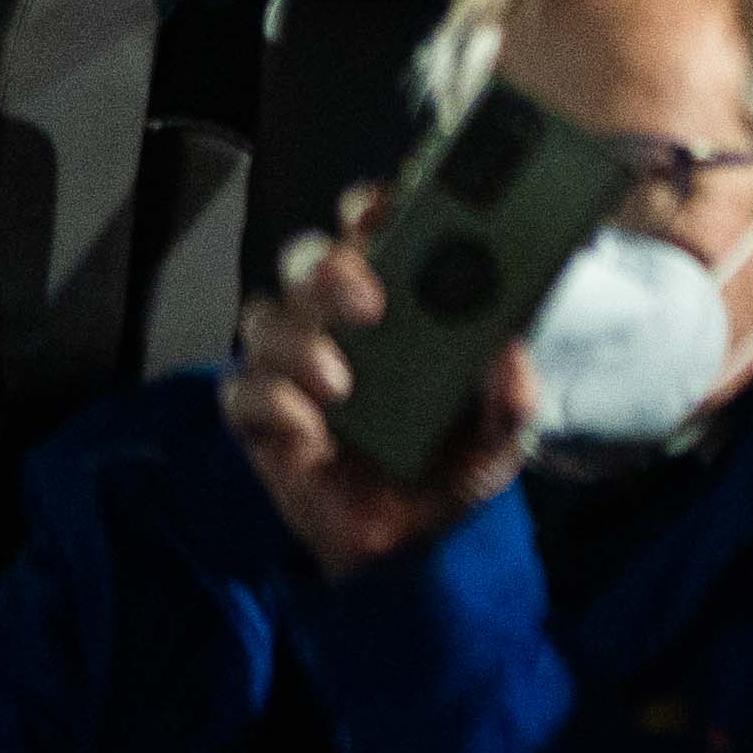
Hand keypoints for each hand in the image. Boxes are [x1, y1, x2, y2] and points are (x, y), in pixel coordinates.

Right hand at [218, 212, 534, 573]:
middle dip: (329, 267)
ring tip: (342, 381)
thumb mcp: (502, 432)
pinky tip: (308, 424)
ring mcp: (295, 369)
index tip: (387, 208)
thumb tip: (510, 352)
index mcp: (397, 304)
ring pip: (264, 317)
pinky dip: (269, 400)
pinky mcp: (263, 422)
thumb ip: (512, 396)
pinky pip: (240, 393)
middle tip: (370, 301)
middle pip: (306, 260)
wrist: (416, 545)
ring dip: (298, 340)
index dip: (369, 208)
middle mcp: (338, 323)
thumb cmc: (453, 465)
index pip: (370, 231)